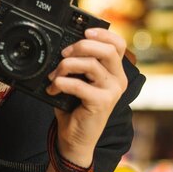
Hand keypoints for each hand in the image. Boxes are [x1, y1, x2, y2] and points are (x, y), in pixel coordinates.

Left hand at [47, 27, 128, 165]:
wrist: (74, 139)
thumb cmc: (75, 109)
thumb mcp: (79, 81)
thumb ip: (80, 64)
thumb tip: (65, 45)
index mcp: (115, 72)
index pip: (118, 45)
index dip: (102, 34)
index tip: (84, 32)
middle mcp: (118, 80)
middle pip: (106, 50)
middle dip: (81, 46)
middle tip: (63, 54)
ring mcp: (112, 92)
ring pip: (91, 64)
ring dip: (66, 65)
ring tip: (54, 75)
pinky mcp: (102, 102)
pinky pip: (79, 84)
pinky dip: (61, 83)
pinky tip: (54, 89)